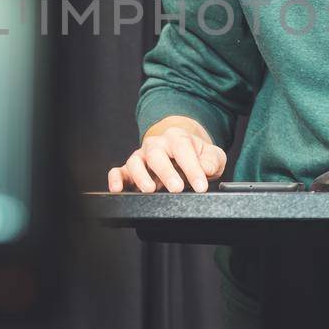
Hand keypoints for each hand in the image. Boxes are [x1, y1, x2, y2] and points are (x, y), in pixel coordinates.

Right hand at [107, 117, 226, 193]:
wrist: (182, 151)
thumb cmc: (196, 154)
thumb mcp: (212, 155)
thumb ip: (212, 160)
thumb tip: (206, 169)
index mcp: (177, 138)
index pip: (183, 149)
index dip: (192, 168)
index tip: (200, 186)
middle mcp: (156, 145)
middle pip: (156, 154)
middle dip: (166, 172)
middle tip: (177, 188)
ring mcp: (141, 157)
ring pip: (135, 162)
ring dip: (141, 176)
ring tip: (150, 189)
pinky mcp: (129, 170)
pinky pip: (118, 171)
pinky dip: (115, 179)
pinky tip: (117, 189)